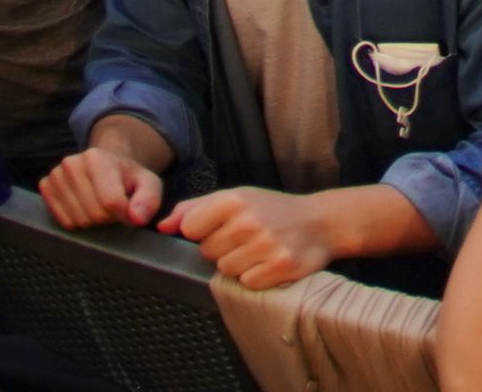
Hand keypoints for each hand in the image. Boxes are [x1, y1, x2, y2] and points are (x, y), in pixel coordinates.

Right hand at [41, 146, 170, 230]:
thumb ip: (148, 200)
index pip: (110, 202)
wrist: (105, 164)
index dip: (123, 214)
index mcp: (97, 157)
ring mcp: (56, 175)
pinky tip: (83, 206)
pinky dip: (76, 220)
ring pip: (77, 220)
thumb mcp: (148, 184)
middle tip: (113, 205)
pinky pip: (62, 221)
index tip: (129, 209)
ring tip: (99, 204)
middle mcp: (72, 163)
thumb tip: (136, 218)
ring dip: (92, 221)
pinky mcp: (46, 186)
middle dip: (108, 217)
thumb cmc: (128, 178)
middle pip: (93, 214)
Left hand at [172, 187, 349, 287]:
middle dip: (222, 248)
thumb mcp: (234, 197)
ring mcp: (264, 246)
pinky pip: (247, 283)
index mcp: (233, 200)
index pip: (190, 229)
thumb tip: (162, 225)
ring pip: (225, 270)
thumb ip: (193, 209)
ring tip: (259, 249)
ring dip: (239, 264)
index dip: (203, 231)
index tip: (222, 226)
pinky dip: (257, 277)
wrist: (320, 222)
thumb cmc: (271, 209)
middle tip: (247, 237)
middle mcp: (248, 221)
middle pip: (207, 253)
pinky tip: (269, 262)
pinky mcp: (279, 267)